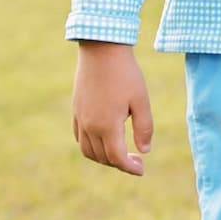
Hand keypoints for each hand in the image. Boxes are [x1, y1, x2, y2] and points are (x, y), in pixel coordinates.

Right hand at [72, 41, 152, 175]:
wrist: (101, 50)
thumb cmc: (125, 74)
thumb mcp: (141, 100)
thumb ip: (144, 128)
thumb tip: (144, 151)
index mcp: (107, 126)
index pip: (117, 157)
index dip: (130, 167)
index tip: (141, 169)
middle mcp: (90, 126)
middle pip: (102, 157)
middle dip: (119, 163)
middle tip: (136, 160)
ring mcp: (80, 118)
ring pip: (88, 150)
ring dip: (104, 157)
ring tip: (121, 152)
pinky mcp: (76, 110)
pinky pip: (79, 137)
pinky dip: (90, 146)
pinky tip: (104, 140)